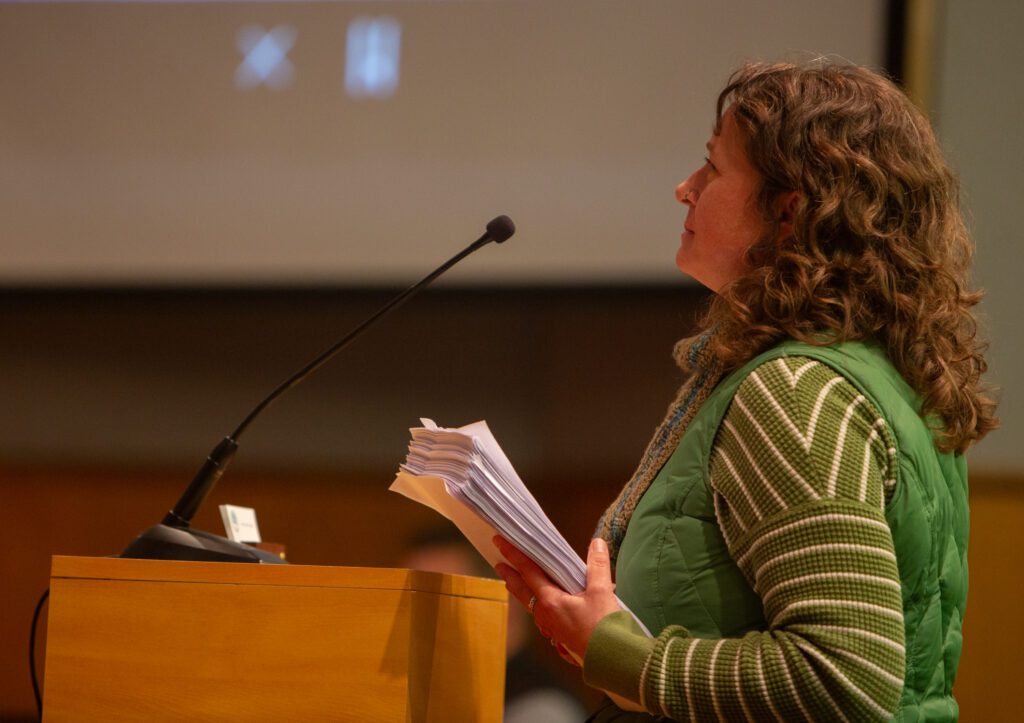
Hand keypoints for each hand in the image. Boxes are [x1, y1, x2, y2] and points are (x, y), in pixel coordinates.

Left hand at [493, 536, 619, 663]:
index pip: (528, 572)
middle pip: (522, 590)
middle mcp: (546, 615)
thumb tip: (597, 543)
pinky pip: (540, 615)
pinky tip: (541, 603)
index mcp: (551, 601)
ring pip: (530, 603)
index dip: (513, 555)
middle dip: (510, 576)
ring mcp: (551, 627)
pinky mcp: (559, 635)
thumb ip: (597, 565)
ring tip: (514, 582)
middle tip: (498, 563)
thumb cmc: (604, 629)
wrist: (611, 661)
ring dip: (520, 590)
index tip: (499, 542)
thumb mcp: (602, 592)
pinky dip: (534, 603)